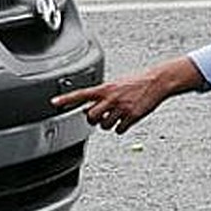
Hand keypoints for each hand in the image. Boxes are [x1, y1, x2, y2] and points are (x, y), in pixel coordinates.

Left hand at [52, 57, 202, 134]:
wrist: (157, 81)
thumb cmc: (137, 82)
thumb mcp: (116, 84)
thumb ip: (102, 96)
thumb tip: (89, 109)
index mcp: (106, 88)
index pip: (81, 94)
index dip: (66, 99)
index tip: (54, 103)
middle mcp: (111, 98)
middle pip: (91, 116)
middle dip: (94, 119)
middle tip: (103, 114)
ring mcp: (121, 108)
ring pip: (104, 125)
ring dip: (110, 123)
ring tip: (119, 114)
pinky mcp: (131, 116)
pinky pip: (119, 130)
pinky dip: (122, 127)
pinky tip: (127, 119)